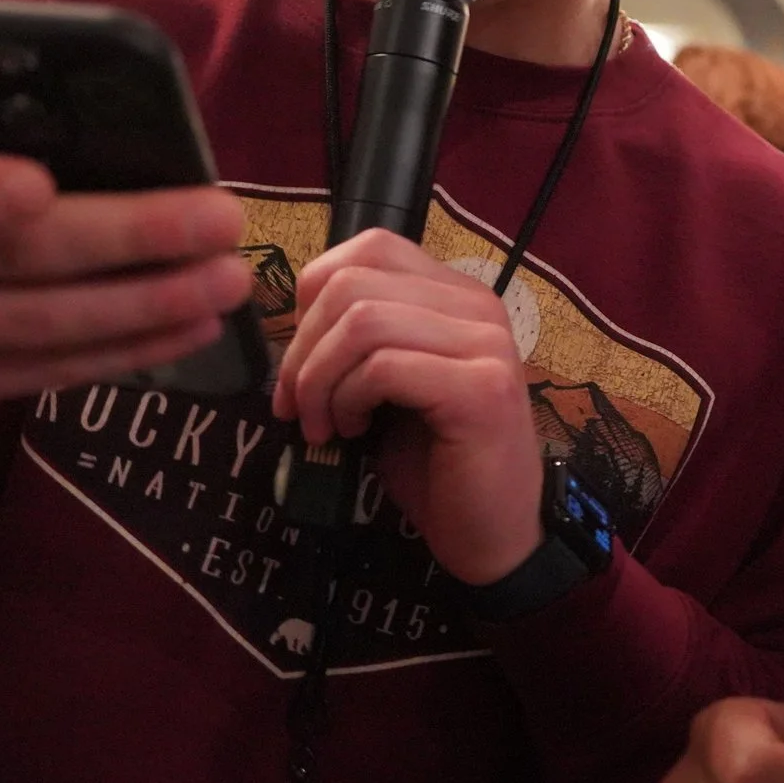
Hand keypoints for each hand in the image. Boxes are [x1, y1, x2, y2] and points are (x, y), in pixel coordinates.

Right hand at [0, 98, 252, 405]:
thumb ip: (23, 113)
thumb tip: (133, 113)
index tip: (41, 187)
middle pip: (11, 258)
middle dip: (130, 238)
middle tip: (222, 223)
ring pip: (36, 328)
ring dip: (146, 308)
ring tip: (225, 283)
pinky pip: (38, 375)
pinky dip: (123, 352)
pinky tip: (187, 330)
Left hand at [271, 230, 541, 584]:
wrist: (493, 535)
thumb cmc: (436, 465)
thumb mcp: (388, 387)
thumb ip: (358, 342)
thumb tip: (290, 325)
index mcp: (456, 295)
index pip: (370, 247)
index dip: (313, 297)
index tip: (300, 361)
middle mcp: (478, 306)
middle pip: (354, 281)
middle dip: (303, 347)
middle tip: (297, 405)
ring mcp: (486, 345)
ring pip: (363, 320)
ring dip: (320, 378)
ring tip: (325, 424)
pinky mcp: (481, 390)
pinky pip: (384, 367)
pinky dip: (348, 400)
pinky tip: (354, 431)